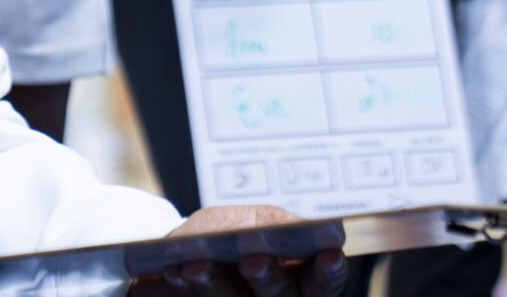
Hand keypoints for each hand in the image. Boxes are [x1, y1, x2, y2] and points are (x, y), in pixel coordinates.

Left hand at [143, 207, 348, 296]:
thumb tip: (296, 227)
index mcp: (296, 276)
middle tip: (252, 260)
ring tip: (196, 265)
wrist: (177, 251)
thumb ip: (274, 224)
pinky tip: (176, 272)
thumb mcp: (252, 219)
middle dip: (268, 277)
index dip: (330, 271)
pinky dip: (186, 287)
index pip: (323, 281)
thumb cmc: (224, 233)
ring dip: (214, 284)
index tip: (330, 255)